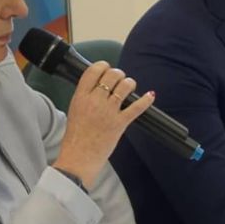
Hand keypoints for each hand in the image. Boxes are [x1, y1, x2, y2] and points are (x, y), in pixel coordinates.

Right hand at [53, 61, 153, 187]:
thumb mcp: (74, 110)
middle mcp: (95, 101)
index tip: (106, 68)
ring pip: (125, 86)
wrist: (78, 158)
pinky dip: (145, 100)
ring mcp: (108, 112)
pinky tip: (150, 95)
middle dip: (118, 75)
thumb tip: (99, 85)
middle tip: (119, 80)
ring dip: (129, 83)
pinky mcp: (120, 123)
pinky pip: (136, 107)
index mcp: (81, 96)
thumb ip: (85, 96)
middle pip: (112, 75)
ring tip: (129, 87)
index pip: (94, 70)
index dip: (103, 65)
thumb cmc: (75, 137)